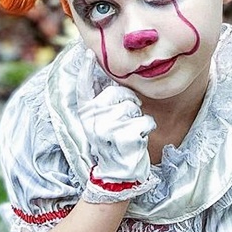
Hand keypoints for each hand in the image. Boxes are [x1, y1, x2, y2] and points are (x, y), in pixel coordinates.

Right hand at [77, 60, 156, 202]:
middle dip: (129, 105)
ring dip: (138, 120)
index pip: (84, 88)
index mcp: (86, 114)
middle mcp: (94, 118)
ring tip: (129, 136)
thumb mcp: (102, 125)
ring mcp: (109, 127)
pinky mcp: (126, 136)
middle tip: (124, 125)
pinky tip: (137, 143)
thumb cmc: (113, 148)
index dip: (85, 69)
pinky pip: (146, 121)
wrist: (116, 178)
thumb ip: (103, 106)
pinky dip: (147, 130)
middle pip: (121, 94)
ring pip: (135, 107)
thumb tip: (110, 84)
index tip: (88, 53)